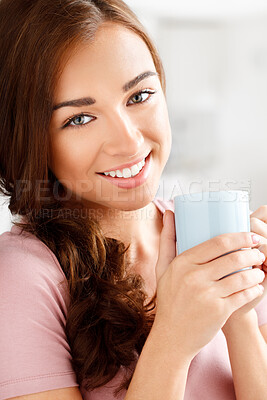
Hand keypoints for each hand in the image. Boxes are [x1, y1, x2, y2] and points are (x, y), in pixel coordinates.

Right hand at [153, 210, 264, 360]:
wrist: (172, 337)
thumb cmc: (169, 299)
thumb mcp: (163, 268)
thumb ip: (167, 240)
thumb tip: (170, 212)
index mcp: (183, 263)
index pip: (217, 243)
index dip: (239, 237)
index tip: (249, 236)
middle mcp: (194, 277)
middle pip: (233, 258)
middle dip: (252, 252)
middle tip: (259, 252)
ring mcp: (207, 295)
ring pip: (242, 276)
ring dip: (256, 272)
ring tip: (259, 270)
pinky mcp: (219, 311)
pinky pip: (244, 295)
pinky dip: (254, 289)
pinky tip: (256, 286)